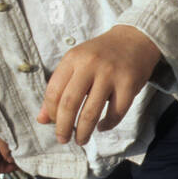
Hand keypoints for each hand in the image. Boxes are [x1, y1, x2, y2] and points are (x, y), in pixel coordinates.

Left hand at [37, 24, 162, 146]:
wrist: (135, 39)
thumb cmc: (101, 54)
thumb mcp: (77, 63)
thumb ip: (59, 88)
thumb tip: (42, 119)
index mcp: (73, 58)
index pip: (53, 91)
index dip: (51, 112)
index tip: (53, 122)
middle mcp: (90, 65)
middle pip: (69, 104)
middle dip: (63, 127)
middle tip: (63, 139)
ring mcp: (110, 74)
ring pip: (91, 113)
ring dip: (83, 132)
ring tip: (81, 139)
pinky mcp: (128, 84)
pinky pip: (115, 113)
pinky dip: (107, 125)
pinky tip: (102, 127)